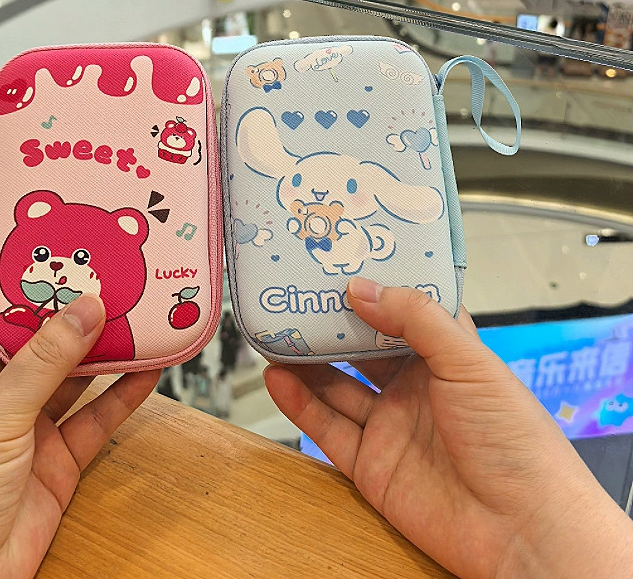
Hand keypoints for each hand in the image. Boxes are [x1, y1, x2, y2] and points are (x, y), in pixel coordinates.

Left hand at [0, 238, 159, 578]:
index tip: (13, 228)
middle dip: (61, 300)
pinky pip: (97, 413)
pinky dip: (123, 392)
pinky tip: (147, 369)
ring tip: (131, 308)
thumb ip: (44, 363)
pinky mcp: (58, 454)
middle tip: (94, 264)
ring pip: (72, 371)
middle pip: (31, 332)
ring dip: (100, 345)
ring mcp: (28, 423)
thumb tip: (85, 311)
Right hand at [265, 279, 632, 578]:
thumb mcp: (468, 362)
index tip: (340, 264)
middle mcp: (415, 388)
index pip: (403, 314)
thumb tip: (362, 288)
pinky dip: (299, 403)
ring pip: (336, 386)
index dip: (375, 290)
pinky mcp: (371, 465)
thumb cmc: (514, 440)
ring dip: (305, 362)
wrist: (520, 531)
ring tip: (273, 333)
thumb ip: (416, 319)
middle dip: (330, 325)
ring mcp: (391, 426)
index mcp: (446, 358)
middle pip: (361, 349)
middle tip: (294, 297)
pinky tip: (276, 379)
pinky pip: (327, 428)